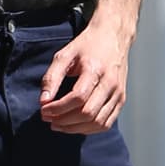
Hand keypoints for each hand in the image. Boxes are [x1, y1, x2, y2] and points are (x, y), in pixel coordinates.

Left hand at [38, 15, 131, 134]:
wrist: (113, 36)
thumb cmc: (87, 45)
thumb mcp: (64, 55)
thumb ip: (51, 78)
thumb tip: (43, 101)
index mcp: (95, 69)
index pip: (77, 98)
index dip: (58, 109)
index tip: (44, 110)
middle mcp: (110, 83)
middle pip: (88, 113)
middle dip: (65, 121)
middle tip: (49, 119)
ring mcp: (118, 93)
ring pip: (98, 122)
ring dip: (75, 129)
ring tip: (59, 125)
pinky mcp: (121, 99)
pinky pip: (106, 123)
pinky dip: (89, 129)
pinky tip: (75, 125)